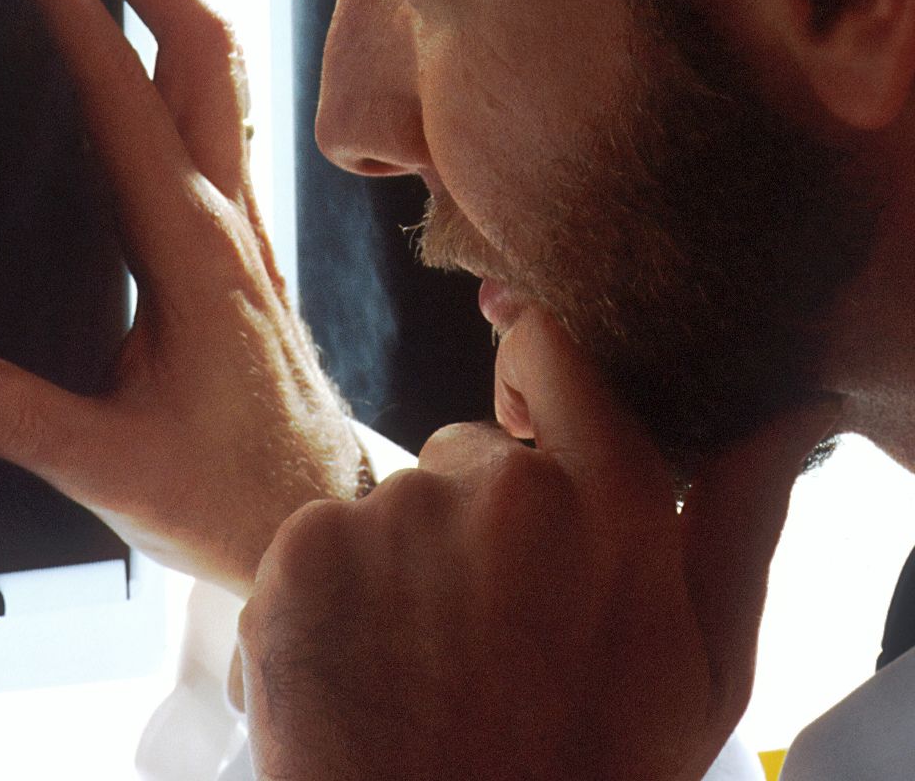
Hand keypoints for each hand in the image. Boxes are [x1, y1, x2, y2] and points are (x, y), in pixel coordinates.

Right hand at [0, 0, 363, 595]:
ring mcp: (243, 213)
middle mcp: (227, 211)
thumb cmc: (230, 492)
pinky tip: (156, 15)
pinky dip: (185, 25)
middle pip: (200, 36)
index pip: (124, 92)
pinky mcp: (240, 228)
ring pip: (223, 54)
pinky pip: (221, 95)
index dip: (70, 2)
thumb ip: (22, 422)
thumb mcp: (117, 472)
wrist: (320, 512)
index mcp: (190, 249)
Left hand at [236, 310, 833, 780]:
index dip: (532, 376)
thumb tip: (789, 410)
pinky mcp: (304, 548)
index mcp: (614, 502)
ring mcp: (394, 513)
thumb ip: (738, 523)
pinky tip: (361, 671)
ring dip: (397, 569)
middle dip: (472, 523)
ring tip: (423, 671)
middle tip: (485, 636)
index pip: (558, 355)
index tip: (522, 422)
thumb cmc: (586, 773)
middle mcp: (502, 486)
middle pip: (465, 455)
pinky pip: (315, 542)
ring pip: (389, 509)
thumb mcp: (702, 668)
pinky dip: (324, 597)